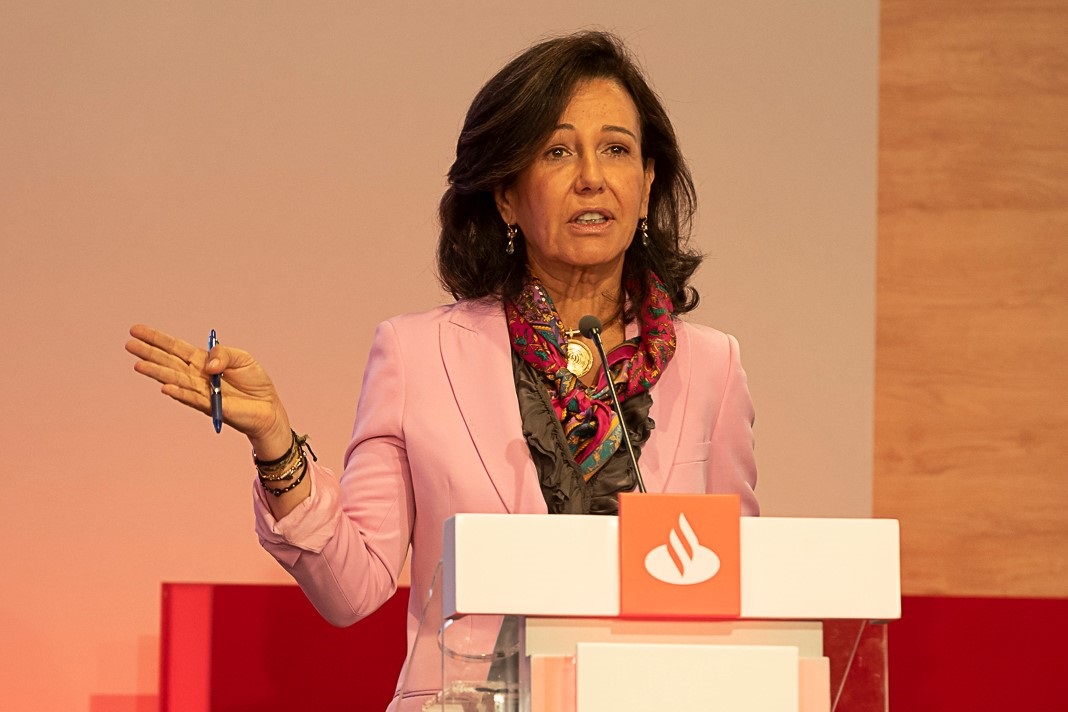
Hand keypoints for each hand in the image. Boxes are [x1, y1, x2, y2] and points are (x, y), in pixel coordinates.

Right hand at [126, 324, 292, 457]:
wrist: (267, 407)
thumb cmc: (254, 382)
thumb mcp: (243, 358)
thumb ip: (224, 354)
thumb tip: (207, 365)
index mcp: (203, 361)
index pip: (175, 347)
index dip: (157, 339)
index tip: (137, 330)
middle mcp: (197, 375)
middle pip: (168, 362)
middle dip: (149, 353)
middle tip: (129, 344)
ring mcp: (201, 391)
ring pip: (174, 380)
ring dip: (157, 373)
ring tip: (138, 365)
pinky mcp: (210, 406)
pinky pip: (191, 398)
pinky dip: (179, 393)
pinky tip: (164, 387)